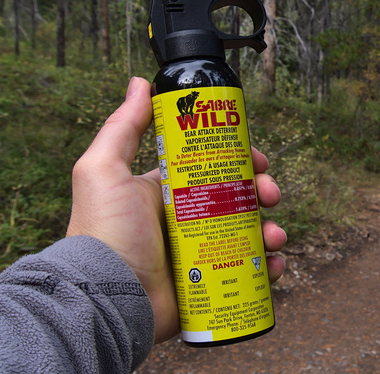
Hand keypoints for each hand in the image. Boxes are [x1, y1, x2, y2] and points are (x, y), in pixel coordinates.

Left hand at [66, 76, 285, 342]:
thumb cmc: (105, 232)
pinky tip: (274, 263)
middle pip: (239, 199)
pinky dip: (270, 267)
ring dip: (272, 230)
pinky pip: (251, 273)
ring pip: (251, 235)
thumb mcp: (105, 170)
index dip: (241, 161)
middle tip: (270, 195)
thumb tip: (140, 82)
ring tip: (274, 236)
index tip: (258, 161)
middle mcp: (188, 221)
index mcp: (169, 193)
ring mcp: (202, 254)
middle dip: (262, 193)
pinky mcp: (211, 284)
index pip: (214, 169)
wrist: (107, 296)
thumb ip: (122, 127)